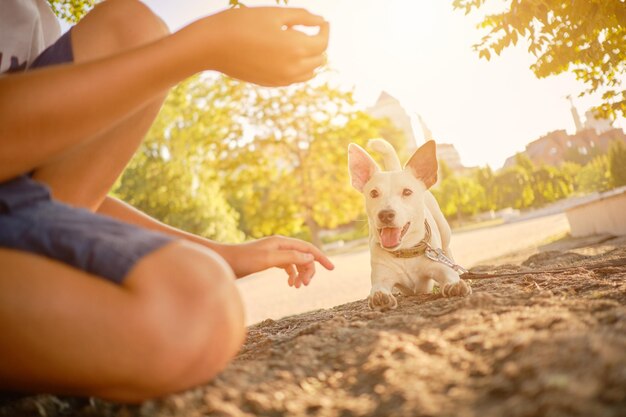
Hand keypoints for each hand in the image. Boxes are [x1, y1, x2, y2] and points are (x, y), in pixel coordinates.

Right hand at [189, 7, 328, 85]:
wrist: (211, 46)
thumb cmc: (241, 23)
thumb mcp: (274, 14)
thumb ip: (302, 17)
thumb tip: (321, 21)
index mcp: (296, 47)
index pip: (323, 42)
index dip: (324, 30)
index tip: (321, 21)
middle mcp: (293, 68)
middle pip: (320, 59)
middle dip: (319, 43)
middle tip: (311, 30)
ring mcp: (282, 79)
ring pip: (309, 73)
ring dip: (311, 59)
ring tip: (302, 43)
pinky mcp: (271, 84)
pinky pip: (295, 79)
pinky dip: (299, 69)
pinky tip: (288, 56)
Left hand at [221, 236, 334, 287]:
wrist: (223, 261)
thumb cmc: (243, 260)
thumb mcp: (268, 260)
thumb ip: (290, 258)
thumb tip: (310, 258)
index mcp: (282, 242)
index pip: (308, 249)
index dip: (321, 258)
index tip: (332, 269)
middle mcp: (280, 245)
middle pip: (303, 256)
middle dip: (308, 270)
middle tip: (305, 286)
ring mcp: (274, 253)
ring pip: (296, 262)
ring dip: (300, 274)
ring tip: (297, 287)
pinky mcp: (268, 260)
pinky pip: (287, 266)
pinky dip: (292, 275)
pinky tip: (290, 284)